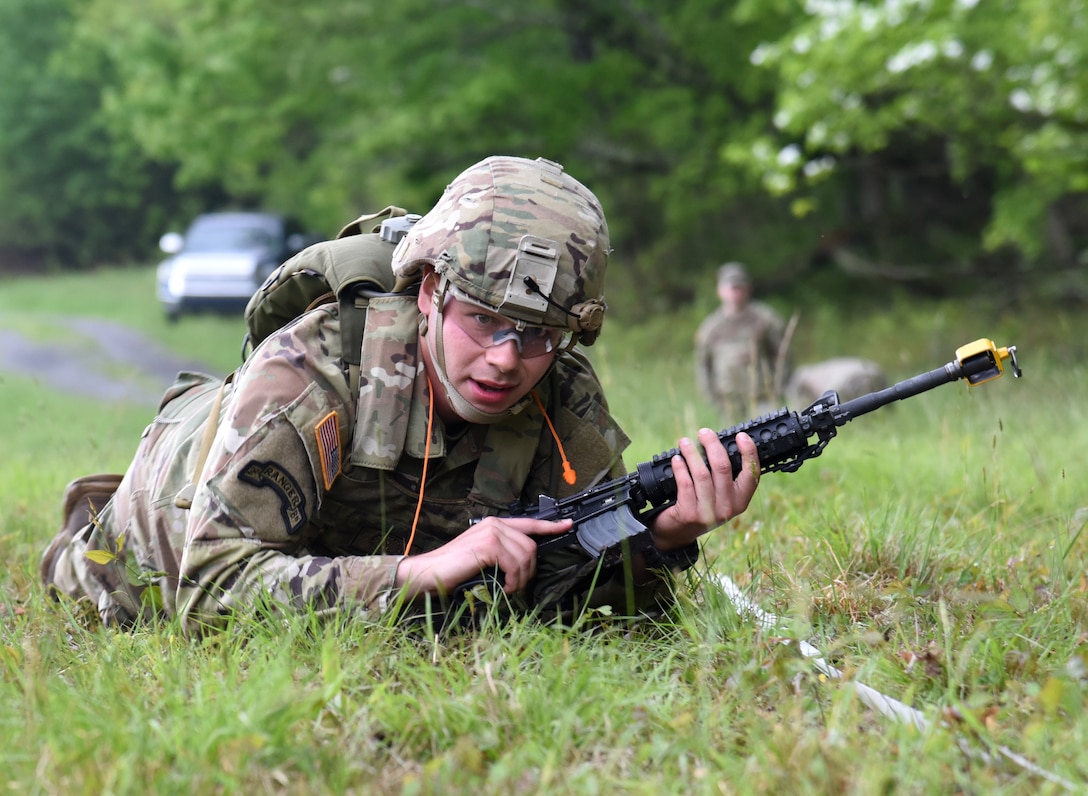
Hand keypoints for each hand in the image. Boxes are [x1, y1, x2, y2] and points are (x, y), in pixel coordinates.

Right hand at [394, 516, 572, 596]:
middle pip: (531, 546)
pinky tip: (503, 587)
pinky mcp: (488, 545)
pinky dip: (513, 580)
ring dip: (521, 578)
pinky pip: (515, 564)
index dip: (551, 526)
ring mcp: (491, 533)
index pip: (529, 523)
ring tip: (508, 588)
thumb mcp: (483, 558)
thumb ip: (502, 553)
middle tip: (517, 585)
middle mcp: (495, 524)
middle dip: (530, 570)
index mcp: (494, 525)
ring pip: (526, 555)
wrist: (429, 573)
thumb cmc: (454, 570)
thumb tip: (524, 564)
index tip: (568, 525)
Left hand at [649, 429, 758, 550]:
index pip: (752, 474)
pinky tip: (676, 459)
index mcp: (740, 501)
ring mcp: (708, 513)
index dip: (749, 452)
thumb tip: (719, 444)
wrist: (676, 533)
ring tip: (685, 442)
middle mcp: (728, 508)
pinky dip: (680, 467)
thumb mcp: (718, 496)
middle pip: (723, 467)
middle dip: (712, 444)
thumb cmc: (699, 507)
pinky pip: (685, 483)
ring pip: (702, 473)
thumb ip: (724, 477)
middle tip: (704, 433)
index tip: (741, 436)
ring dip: (692, 453)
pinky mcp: (689, 514)